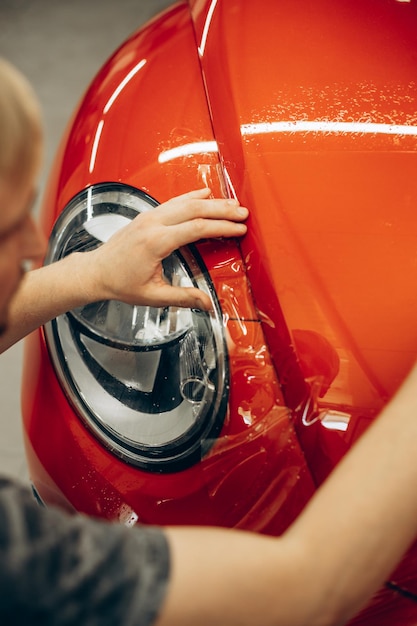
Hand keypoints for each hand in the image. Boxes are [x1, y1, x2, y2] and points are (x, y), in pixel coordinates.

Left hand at [86, 188, 247, 309]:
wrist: (96, 272)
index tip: (239, 229)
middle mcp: (152, 223)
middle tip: (242, 213)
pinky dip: (192, 196)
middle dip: (222, 209)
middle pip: (194, 208)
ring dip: (210, 201)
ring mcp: (149, 216)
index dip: (221, 227)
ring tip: (232, 203)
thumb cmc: (120, 283)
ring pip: (185, 201)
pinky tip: (205, 193)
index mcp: (155, 242)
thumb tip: (208, 304)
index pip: (197, 228)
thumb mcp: (153, 296)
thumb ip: (183, 298)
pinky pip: (174, 201)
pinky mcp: (147, 215)